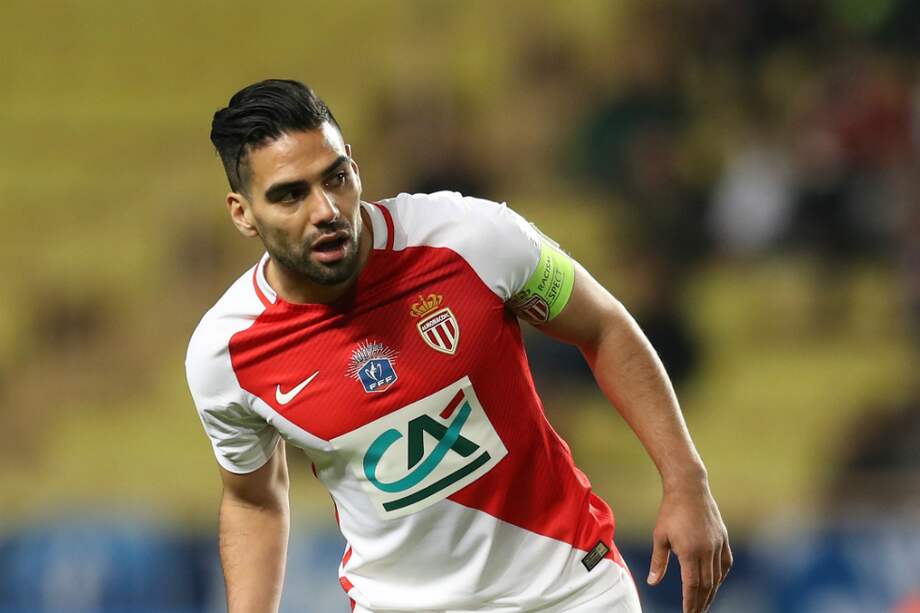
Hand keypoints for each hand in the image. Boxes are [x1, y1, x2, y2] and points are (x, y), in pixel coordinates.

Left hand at [646, 481, 731, 612]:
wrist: (689, 488)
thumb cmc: (671, 511)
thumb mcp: (660, 536)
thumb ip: (658, 561)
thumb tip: (652, 582)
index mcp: (690, 551)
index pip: (692, 585)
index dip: (690, 602)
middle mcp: (707, 551)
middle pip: (706, 585)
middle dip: (701, 602)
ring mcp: (718, 545)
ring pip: (717, 576)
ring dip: (711, 592)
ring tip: (703, 604)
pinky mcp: (723, 538)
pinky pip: (725, 564)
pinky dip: (720, 576)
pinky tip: (715, 583)